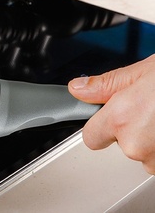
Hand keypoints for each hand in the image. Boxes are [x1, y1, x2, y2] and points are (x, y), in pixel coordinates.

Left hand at [68, 54, 154, 173]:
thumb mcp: (139, 73)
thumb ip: (105, 85)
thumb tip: (79, 89)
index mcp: (120, 118)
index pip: (90, 137)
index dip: (99, 125)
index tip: (107, 117)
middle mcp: (136, 144)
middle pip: (121, 144)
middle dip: (131, 128)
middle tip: (150, 108)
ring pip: (145, 154)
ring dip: (153, 139)